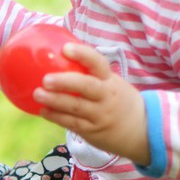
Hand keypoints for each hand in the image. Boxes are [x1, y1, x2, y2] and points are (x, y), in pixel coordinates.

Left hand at [35, 44, 149, 163]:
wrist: (142, 130)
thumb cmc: (118, 100)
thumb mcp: (111, 84)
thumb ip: (91, 74)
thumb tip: (59, 57)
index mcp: (109, 80)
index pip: (98, 63)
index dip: (83, 54)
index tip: (66, 48)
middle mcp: (106, 96)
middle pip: (86, 86)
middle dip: (65, 82)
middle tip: (46, 79)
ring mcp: (99, 115)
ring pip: (75, 107)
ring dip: (55, 101)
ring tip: (38, 94)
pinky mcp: (92, 131)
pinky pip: (72, 123)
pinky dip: (56, 117)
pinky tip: (43, 111)